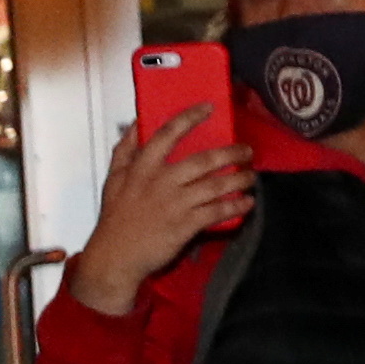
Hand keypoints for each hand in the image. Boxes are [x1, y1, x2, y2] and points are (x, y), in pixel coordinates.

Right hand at [65, 105, 255, 317]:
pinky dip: (235, 207)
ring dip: (239, 179)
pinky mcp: (185, 225)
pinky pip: (216, 212)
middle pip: (203, 160)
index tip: (209, 107)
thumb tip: (135, 124)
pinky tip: (247, 203)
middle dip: (231, 153)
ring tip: (251, 176)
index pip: (168, 133)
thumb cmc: (116, 218)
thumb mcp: (113, 178)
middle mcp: (161, 181)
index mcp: (142, 167)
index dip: (190, 118)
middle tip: (246, 150)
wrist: (116, 256)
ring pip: (215, 186)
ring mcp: (175, 204)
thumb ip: (125, 149)